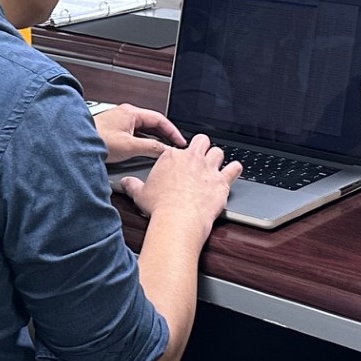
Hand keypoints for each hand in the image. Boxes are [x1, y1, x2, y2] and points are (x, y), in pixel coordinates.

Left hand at [94, 104, 185, 163]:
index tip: (180, 141)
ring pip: (143, 129)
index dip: (172, 131)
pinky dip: (143, 141)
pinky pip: (134, 134)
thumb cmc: (96, 140)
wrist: (74, 145)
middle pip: (152, 123)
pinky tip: (144, 150)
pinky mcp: (113, 130)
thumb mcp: (129, 146)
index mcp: (131, 112)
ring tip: (163, 149)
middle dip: (165, 134)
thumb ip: (150, 148)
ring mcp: (119, 121)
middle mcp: (125, 114)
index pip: (159, 119)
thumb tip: (164, 150)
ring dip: (153, 139)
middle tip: (175, 146)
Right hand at [119, 133, 239, 232]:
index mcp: (171, 157)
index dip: (179, 155)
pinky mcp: (222, 181)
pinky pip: (235, 168)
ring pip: (218, 152)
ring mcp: (208, 168)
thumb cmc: (160, 206)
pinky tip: (234, 170)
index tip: (179, 164)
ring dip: (217, 157)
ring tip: (215, 165)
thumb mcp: (140, 194)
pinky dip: (235, 169)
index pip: (177, 148)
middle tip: (200, 156)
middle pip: (201, 141)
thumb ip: (132, 185)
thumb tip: (125, 183)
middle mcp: (191, 158)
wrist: (178, 219)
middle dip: (202, 147)